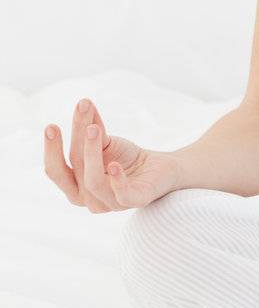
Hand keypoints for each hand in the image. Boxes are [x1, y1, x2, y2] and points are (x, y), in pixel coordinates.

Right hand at [43, 97, 177, 211]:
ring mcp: (110, 204)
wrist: (158, 167)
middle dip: (72, 144)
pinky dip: (117, 181)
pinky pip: (122, 196)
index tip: (50, 126)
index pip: (56, 171)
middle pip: (74, 171)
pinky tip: (115, 164)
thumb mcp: (105, 141)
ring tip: (94, 129)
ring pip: (94, 182)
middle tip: (75, 118)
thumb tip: (83, 103)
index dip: (51, 150)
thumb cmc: (125, 157)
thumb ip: (92, 126)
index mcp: (75, 187)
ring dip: (92, 153)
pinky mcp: (134, 202)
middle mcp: (89, 200)